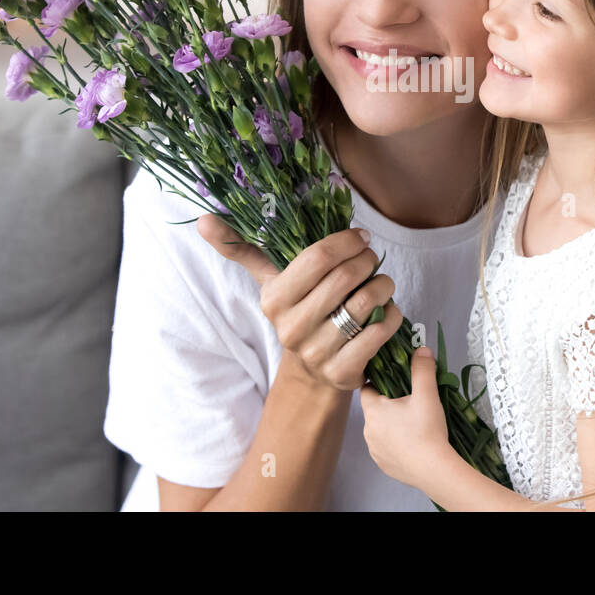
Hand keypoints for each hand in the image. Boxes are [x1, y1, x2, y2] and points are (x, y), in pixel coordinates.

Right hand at [196, 216, 402, 391]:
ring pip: (365, 303)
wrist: (310, 374)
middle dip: (367, 260)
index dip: (346, 242)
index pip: (317, 258)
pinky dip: (392, 315)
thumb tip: (201, 220)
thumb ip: (241, 249)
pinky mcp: (344, 372)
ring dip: (383, 285)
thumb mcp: (269, 281)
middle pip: (344, 278)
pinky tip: (387, 309)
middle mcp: (292, 328)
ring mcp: (318, 353)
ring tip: (381, 281)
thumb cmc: (295, 312)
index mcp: (275, 300)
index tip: (361, 237)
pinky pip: (380, 332)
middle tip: (372, 258)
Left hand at [360, 346, 452, 490]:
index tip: (395, 381)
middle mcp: (367, 431)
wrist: (434, 470)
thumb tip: (421, 349)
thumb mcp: (427, 395)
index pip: (366, 388)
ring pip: (379, 429)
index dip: (379, 382)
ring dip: (392, 424)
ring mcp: (374, 450)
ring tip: (414, 424)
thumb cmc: (427, 430)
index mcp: (373, 410)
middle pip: (374, 409)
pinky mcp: (383, 465)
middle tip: (411, 402)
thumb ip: (423, 369)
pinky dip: (395, 443)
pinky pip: (385, 448)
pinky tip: (412, 443)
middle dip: (389, 403)